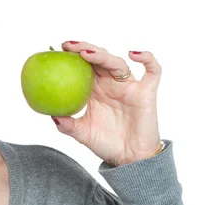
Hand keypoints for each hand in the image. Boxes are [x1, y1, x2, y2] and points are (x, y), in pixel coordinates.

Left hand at [51, 41, 161, 166]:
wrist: (130, 158)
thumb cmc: (106, 143)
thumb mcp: (83, 133)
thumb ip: (68, 125)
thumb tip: (52, 115)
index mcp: (94, 90)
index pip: (82, 66)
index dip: (72, 56)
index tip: (57, 49)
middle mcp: (110, 84)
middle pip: (98, 58)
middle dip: (84, 49)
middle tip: (68, 46)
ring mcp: (129, 86)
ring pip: (117, 63)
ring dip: (102, 55)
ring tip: (86, 53)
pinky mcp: (146, 92)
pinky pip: (152, 71)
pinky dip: (147, 58)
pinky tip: (133, 54)